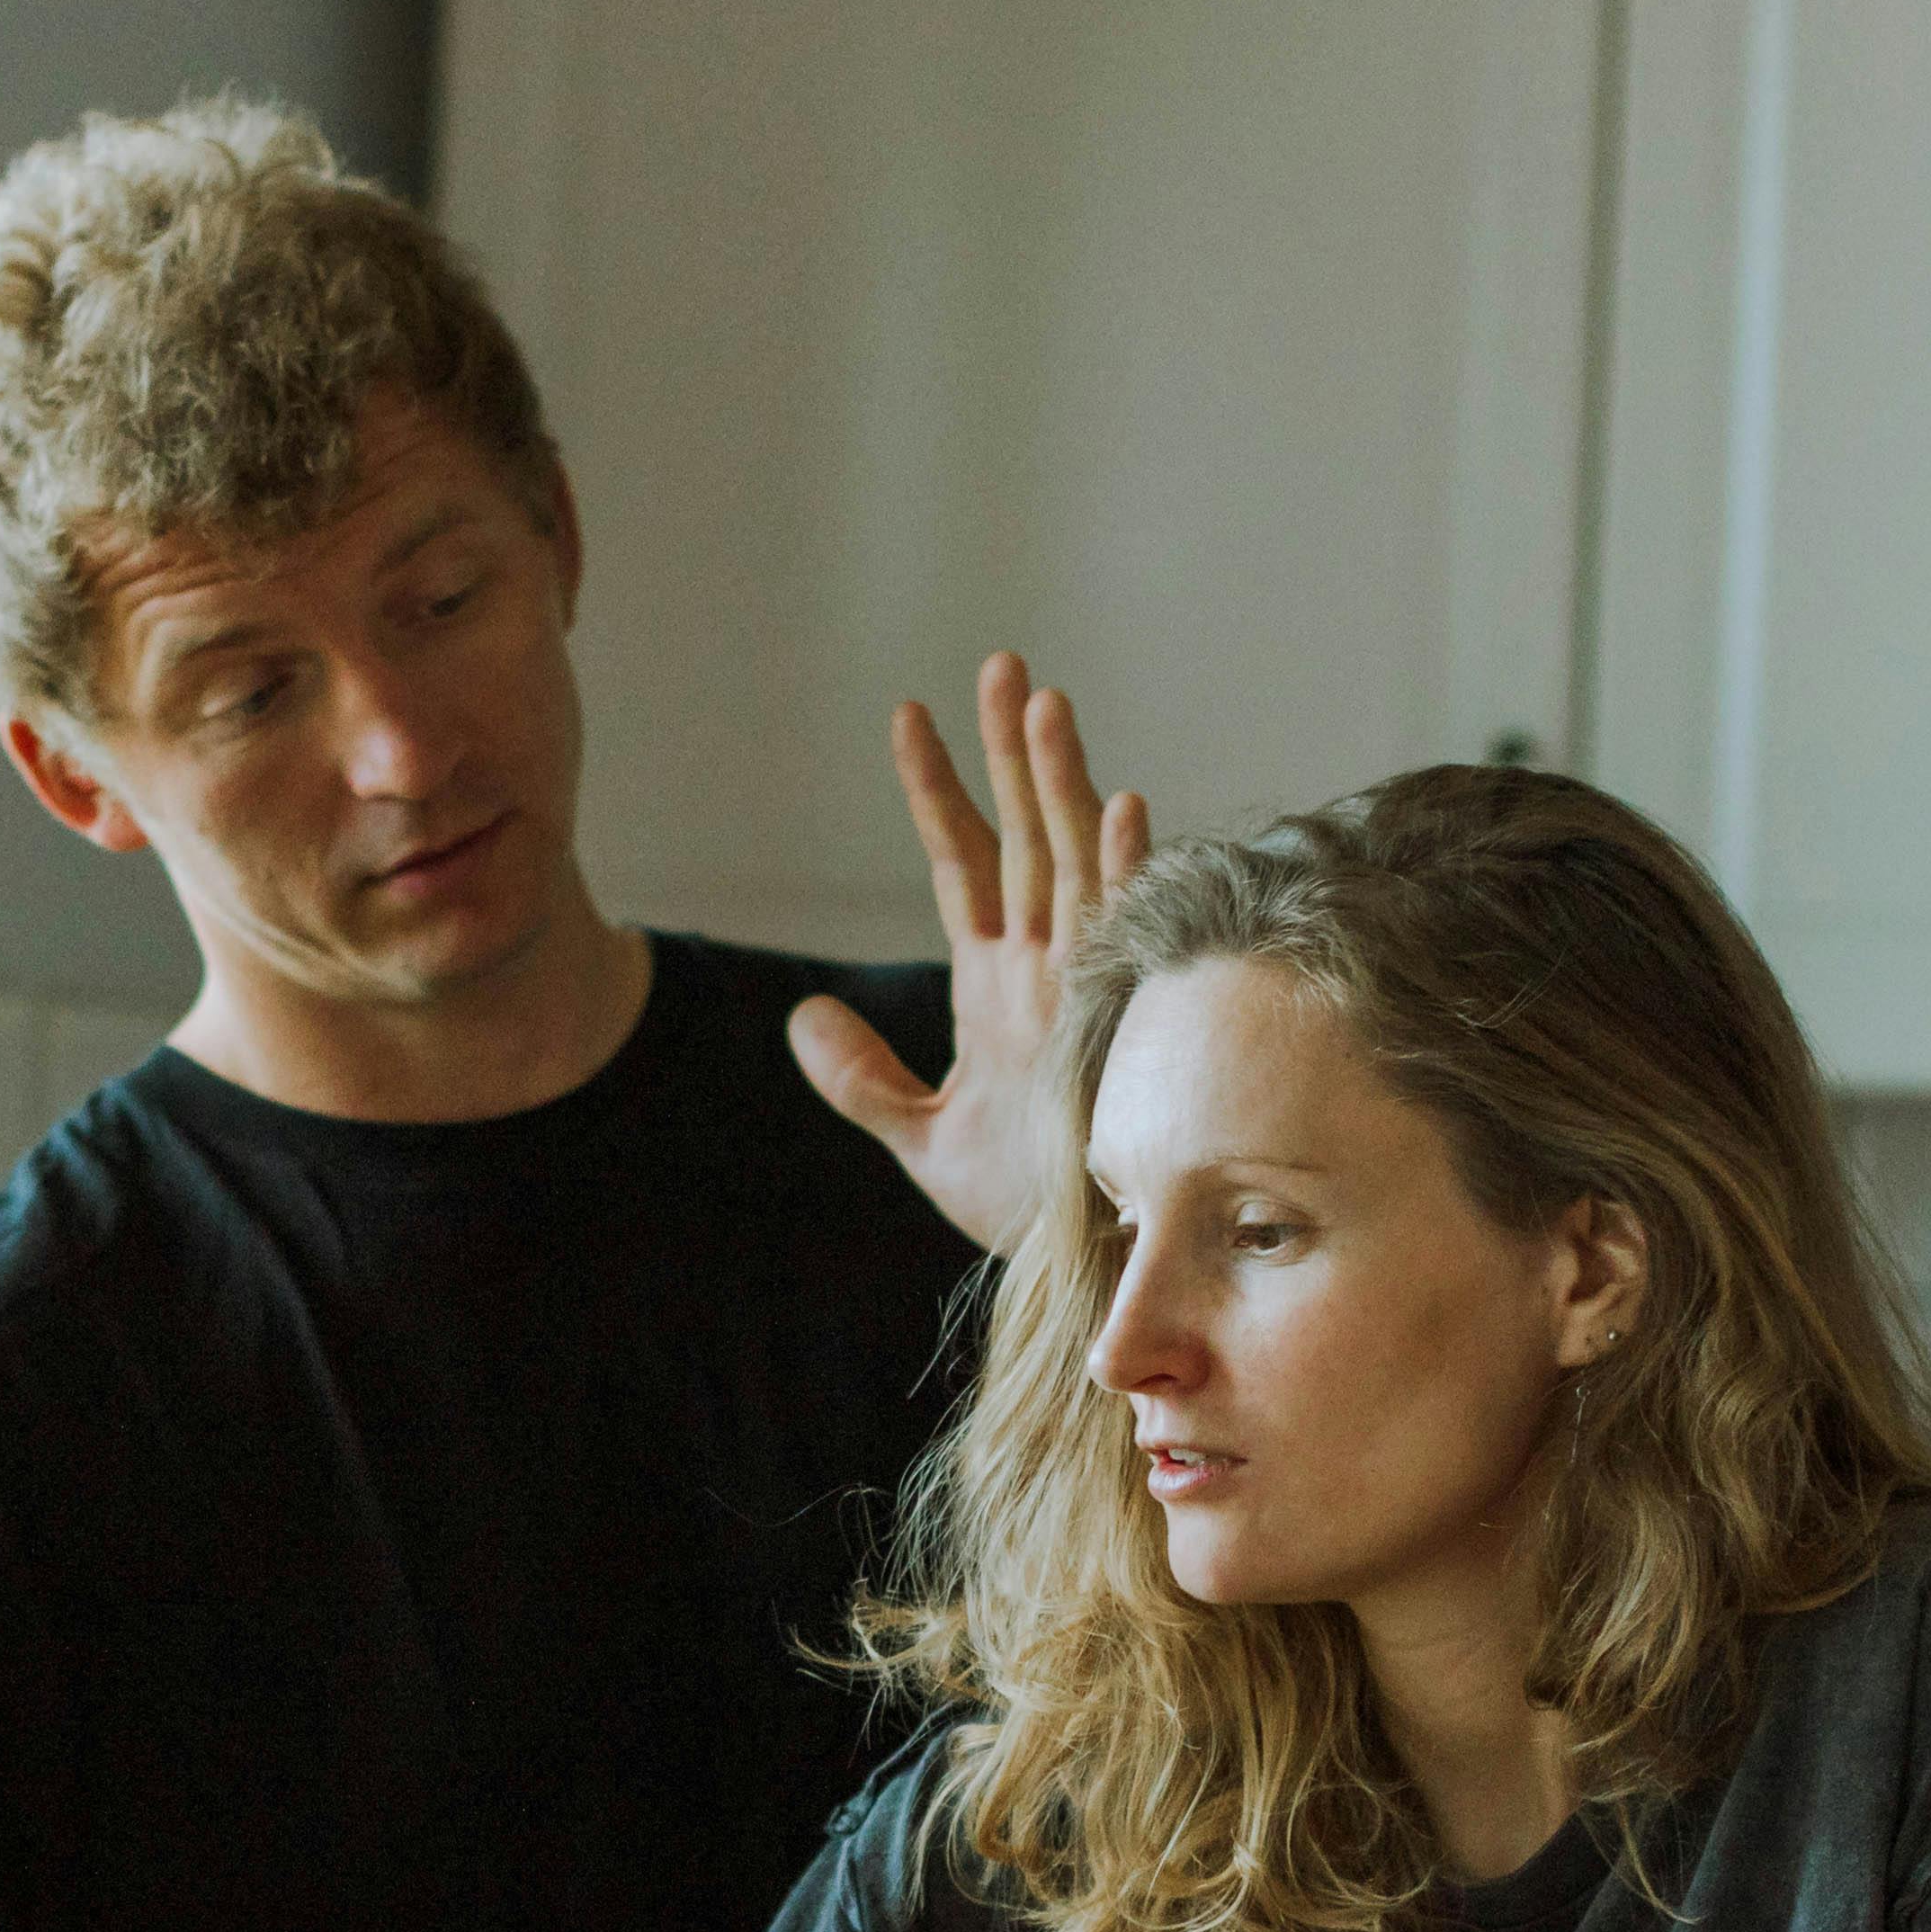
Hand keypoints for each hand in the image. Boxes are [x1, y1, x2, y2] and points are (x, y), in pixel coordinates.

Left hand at [791, 651, 1150, 1251]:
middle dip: (1008, 752)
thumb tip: (802, 1016)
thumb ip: (859, 1077)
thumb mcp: (919, 1136)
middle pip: (1022, 834)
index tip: (906, 715)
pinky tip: (1122, 803)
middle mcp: (1047, 963)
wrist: (1078, 1266)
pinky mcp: (1123, 1014)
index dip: (934, 790)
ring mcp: (1089, 980)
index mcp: (996, 980)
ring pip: (1071, 859)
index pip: (961, 860)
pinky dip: (1124, 867)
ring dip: (1059, 783)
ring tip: (1041, 702)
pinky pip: (1128, 928)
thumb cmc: (1020, 1204)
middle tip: (998, 665)